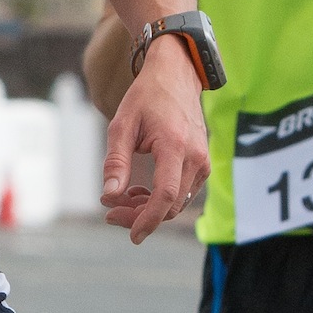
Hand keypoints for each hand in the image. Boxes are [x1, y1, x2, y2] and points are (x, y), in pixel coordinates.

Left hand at [101, 34, 209, 242]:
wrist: (176, 76)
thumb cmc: (146, 98)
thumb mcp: (121, 125)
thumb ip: (116, 162)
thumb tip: (109, 195)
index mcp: (175, 147)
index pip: (164, 196)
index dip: (147, 220)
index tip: (131, 235)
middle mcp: (195, 157)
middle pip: (170, 205)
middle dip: (139, 215)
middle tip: (110, 211)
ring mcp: (203, 162)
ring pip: (176, 203)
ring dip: (148, 209)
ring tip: (121, 197)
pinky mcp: (202, 164)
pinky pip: (182, 193)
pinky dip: (160, 199)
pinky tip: (138, 190)